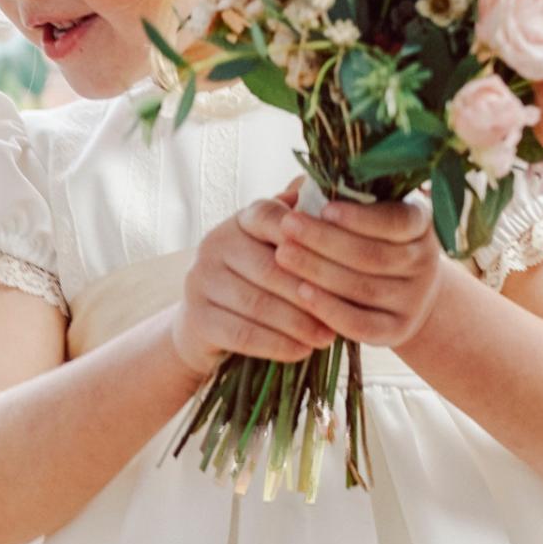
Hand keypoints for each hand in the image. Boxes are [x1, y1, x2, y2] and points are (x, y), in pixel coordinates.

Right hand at [171, 176, 353, 374]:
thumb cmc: (261, 281)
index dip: (307, 238)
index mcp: (241, 220)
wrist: (208, 325)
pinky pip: (243, 334)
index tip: (342, 260)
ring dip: (297, 323)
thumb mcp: (281, 249)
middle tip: (344, 312)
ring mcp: (200, 280)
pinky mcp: (197, 318)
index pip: (273, 216)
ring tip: (328, 337)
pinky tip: (301, 351)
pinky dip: (276, 344)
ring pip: (257, 303)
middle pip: (269, 267)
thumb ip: (307, 226)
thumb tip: (345, 192)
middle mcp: (215, 243)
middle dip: (309, 292)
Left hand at [266, 179, 443, 348]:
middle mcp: (424, 261)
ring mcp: (415, 299)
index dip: (360, 217)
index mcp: (420, 223)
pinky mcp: (398, 330)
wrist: (402, 291)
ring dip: (319, 271)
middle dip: (324, 240)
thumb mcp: (365, 213)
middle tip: (286, 226)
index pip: (397, 220)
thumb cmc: (369, 238)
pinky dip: (329, 309)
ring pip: (365, 289)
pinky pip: (362, 325)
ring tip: (283, 255)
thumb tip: (303, 191)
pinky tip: (302, 293)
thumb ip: (341, 199)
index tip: (323, 208)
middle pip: (373, 255)